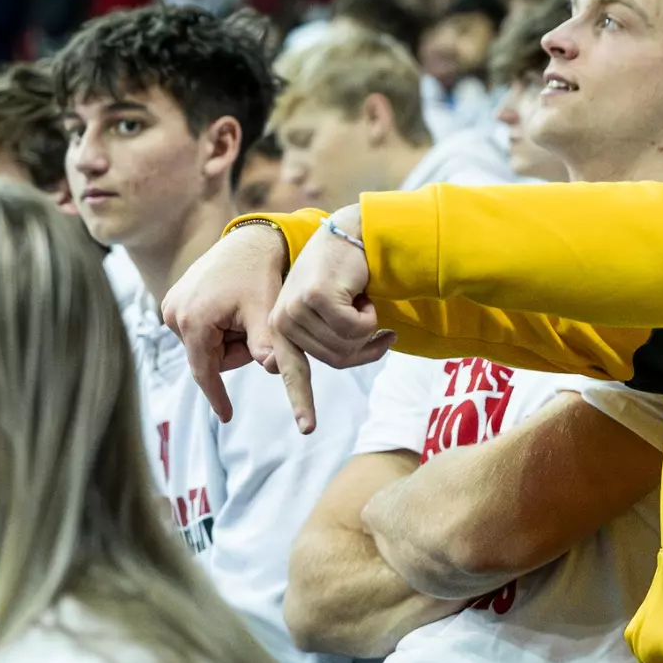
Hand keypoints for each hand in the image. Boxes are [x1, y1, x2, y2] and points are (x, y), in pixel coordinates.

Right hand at [161, 224, 291, 424]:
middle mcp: (174, 314)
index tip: (227, 416)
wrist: (249, 240)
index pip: (205, 372)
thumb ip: (266, 344)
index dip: (218, 396)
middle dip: (234, 351)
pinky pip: (200, 329)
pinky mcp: (176, 300)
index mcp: (192, 321)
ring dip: (227, 338)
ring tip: (243, 310)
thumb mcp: (264, 312)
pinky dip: (219, 326)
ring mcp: (172, 305)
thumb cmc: (259, 275)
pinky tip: (233, 305)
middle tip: (253, 326)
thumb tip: (273, 370)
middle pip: (208, 358)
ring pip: (205, 344)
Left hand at [270, 206, 396, 424]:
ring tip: (364, 303)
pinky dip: (370, 315)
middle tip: (381, 330)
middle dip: (365, 348)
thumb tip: (344, 359)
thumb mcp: (332, 311)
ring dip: (368, 328)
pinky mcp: (315, 297)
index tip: (308, 430)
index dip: (302, 401)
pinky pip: (355, 328)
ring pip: (347, 344)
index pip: (292, 371)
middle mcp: (282, 319)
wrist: (352, 233)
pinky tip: (363, 293)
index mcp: (281, 328)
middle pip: (335, 360)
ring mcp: (296, 308)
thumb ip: (330, 340)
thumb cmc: (346, 275)